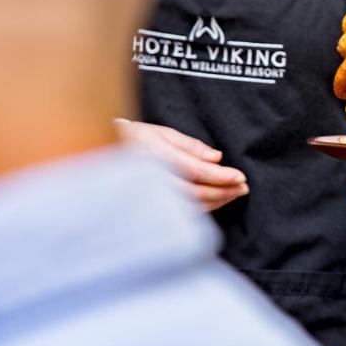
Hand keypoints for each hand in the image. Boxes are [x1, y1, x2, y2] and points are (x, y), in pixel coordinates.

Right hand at [116, 120, 247, 211]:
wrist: (101, 155)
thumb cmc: (134, 140)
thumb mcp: (162, 133)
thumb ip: (191, 146)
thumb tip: (216, 158)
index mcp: (153, 155)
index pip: (194, 170)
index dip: (220, 176)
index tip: (240, 177)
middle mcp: (149, 178)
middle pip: (194, 192)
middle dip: (223, 191)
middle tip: (243, 187)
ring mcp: (147, 195)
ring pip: (189, 206)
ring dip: (217, 201)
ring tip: (234, 193)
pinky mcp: (148, 207)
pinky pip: (180, 212)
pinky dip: (202, 208)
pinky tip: (216, 201)